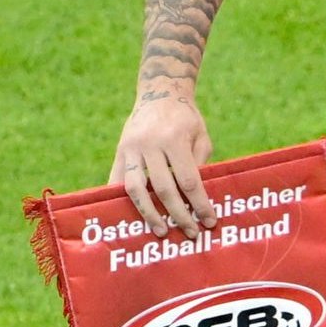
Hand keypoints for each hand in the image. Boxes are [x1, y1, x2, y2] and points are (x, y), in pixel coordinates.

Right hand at [111, 92, 216, 232]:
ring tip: (159, 231)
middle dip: (177, 214)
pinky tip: (128, 216)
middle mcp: (149, 145)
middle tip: (190, 233)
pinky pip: (116, 180)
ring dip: (147, 213)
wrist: (160, 93)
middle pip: (163, 189)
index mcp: (174, 140)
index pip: (189, 181)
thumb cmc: (187, 119)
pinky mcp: (119, 151)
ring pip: (134, 188)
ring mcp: (130, 148)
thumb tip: (198, 199)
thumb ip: (200, 165)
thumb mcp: (202, 137)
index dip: (199, 204)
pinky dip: (120, 199)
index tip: (209, 221)